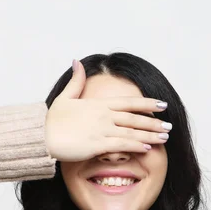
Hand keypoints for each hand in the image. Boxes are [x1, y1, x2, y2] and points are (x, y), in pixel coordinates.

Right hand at [44, 59, 170, 161]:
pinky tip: (148, 148)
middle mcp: (103, 115)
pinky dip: (136, 145)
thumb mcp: (64, 97)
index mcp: (98, 104)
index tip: (163, 105)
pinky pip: (122, 144)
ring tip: (165, 138)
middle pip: (135, 118)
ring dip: (150, 135)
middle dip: (154, 122)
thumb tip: (77, 62)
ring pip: (132, 131)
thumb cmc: (51, 121)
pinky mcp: (97, 144)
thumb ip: (76, 81)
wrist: (40, 136)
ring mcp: (101, 129)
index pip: (129, 102)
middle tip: (170, 126)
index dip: (147, 103)